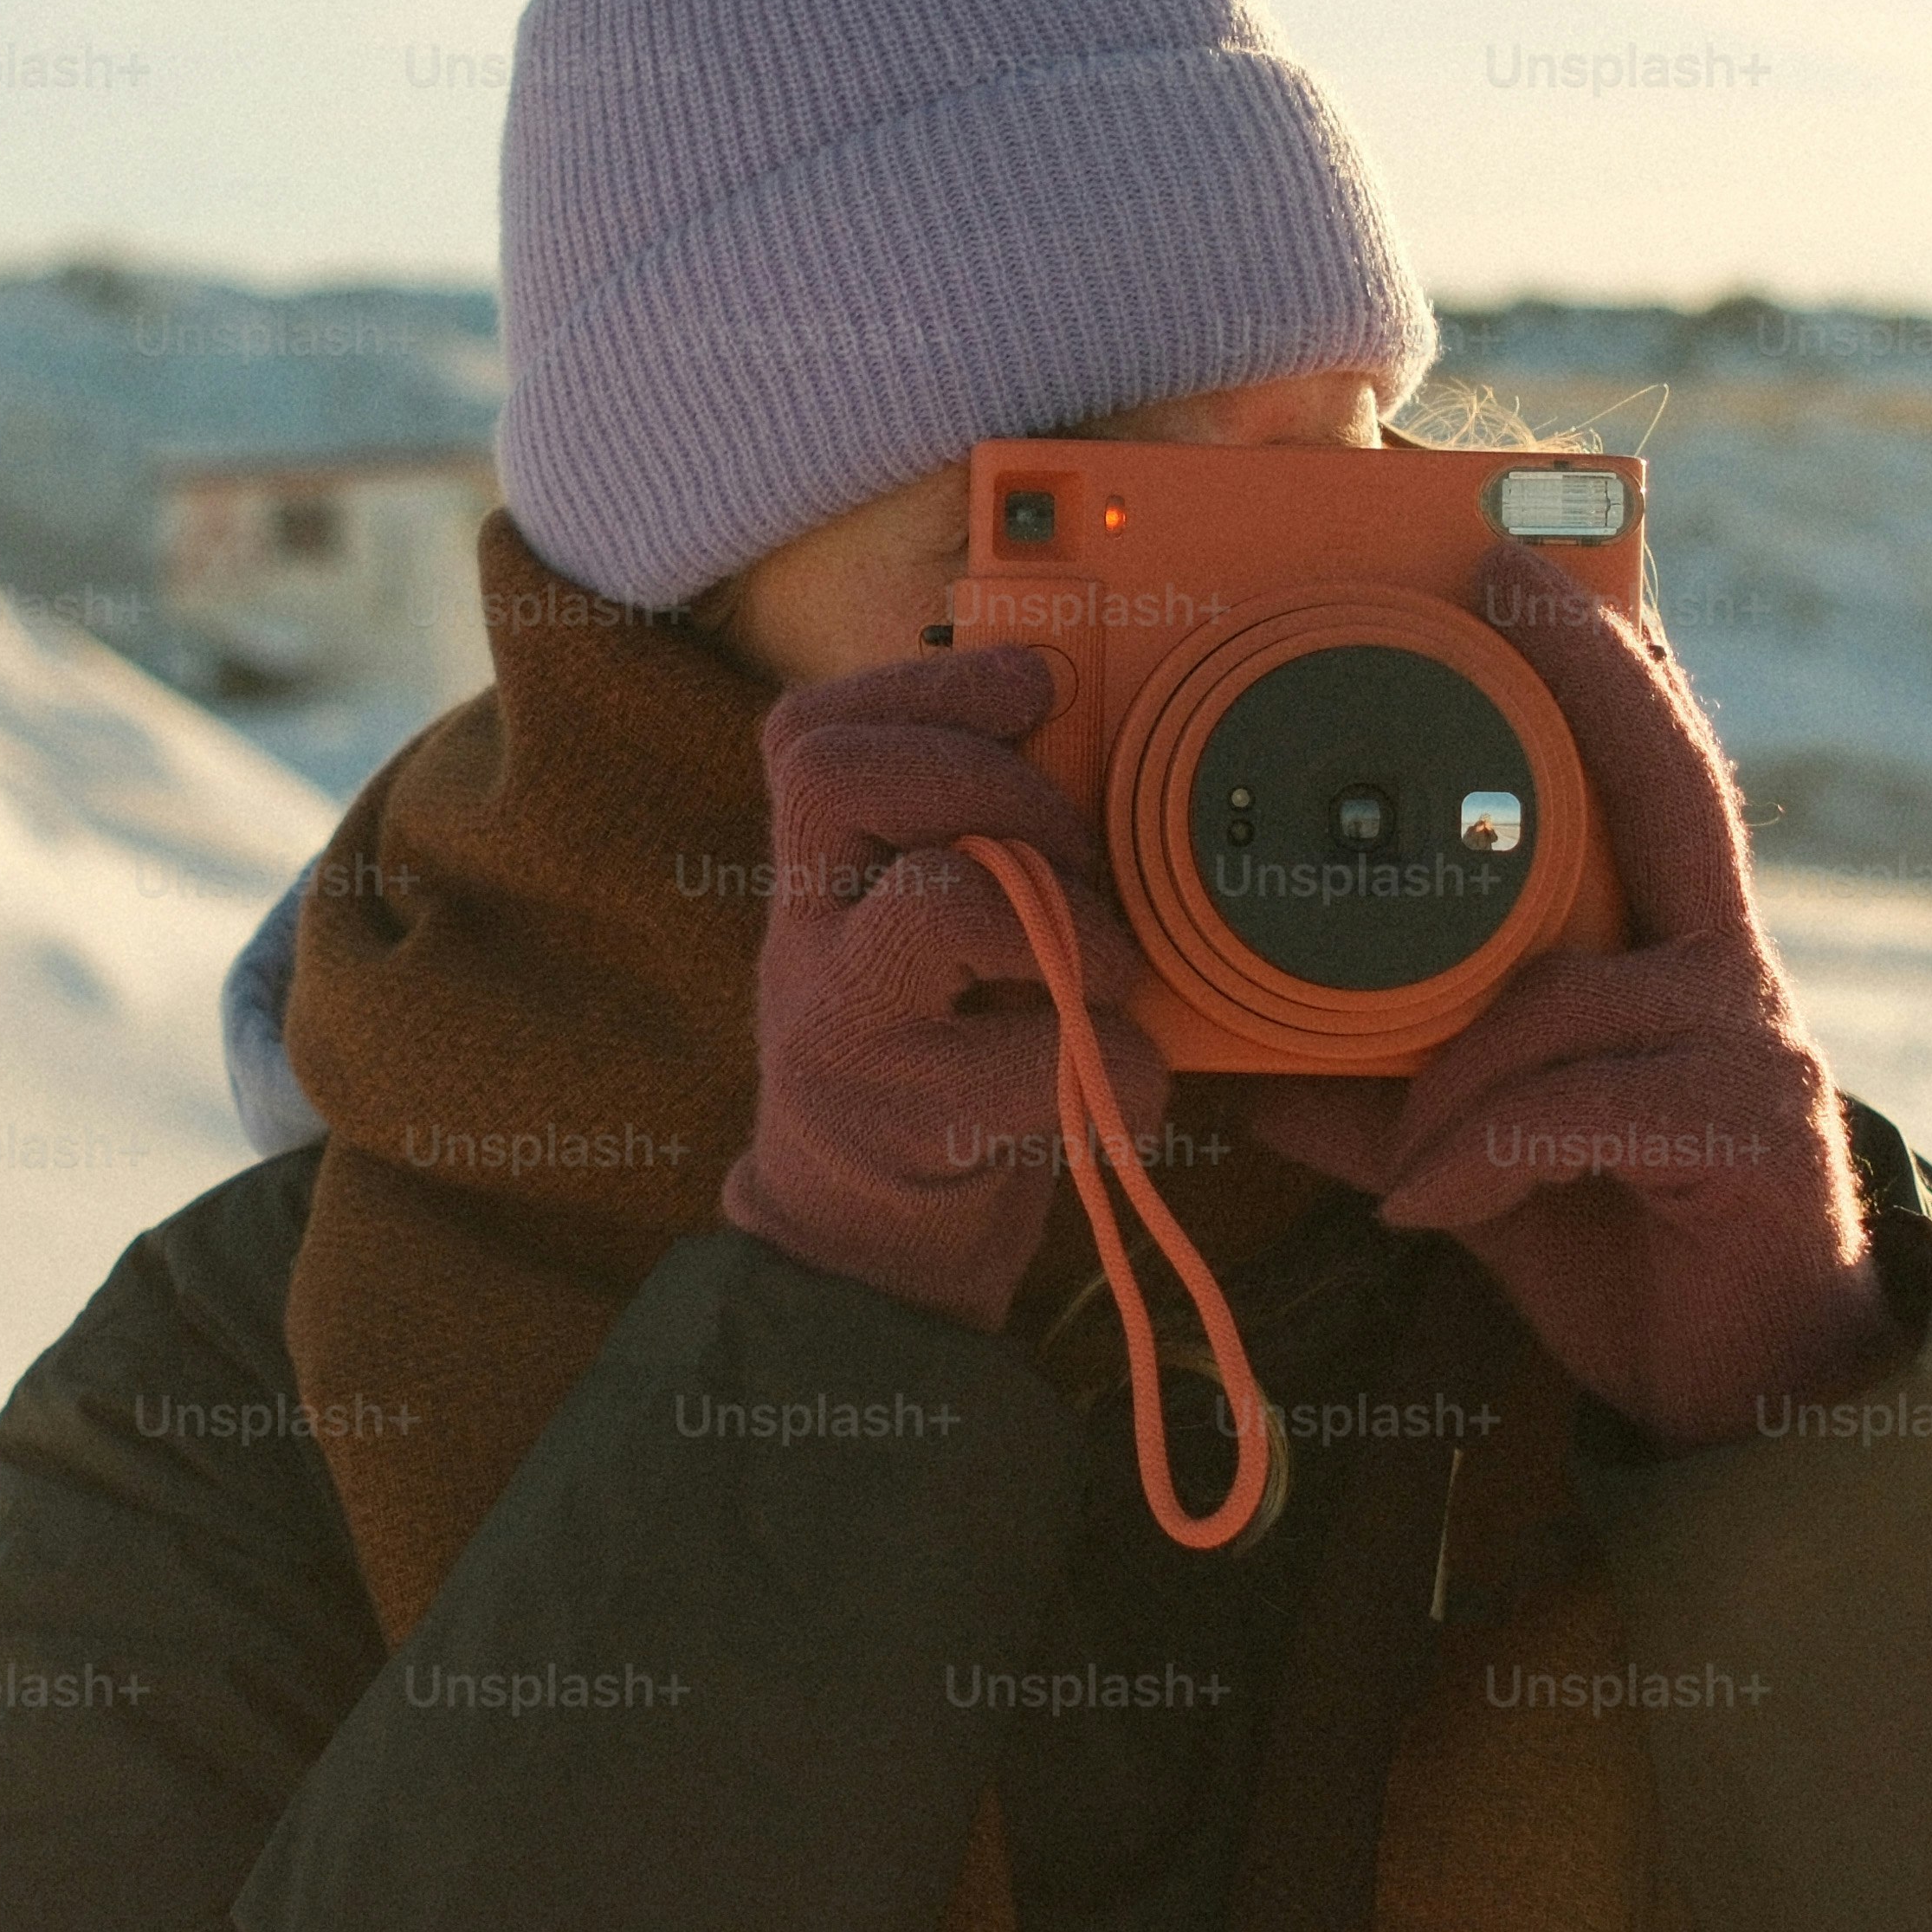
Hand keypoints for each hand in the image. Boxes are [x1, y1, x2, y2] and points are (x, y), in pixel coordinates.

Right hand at [716, 645, 1170, 1328]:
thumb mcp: (921, 934)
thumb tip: (1081, 720)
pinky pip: (1039, 1055)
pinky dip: (1122, 1061)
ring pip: (939, 901)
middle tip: (1078, 859)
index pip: (813, 735)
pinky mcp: (911, 1127)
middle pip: (845, 779)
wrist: (867, 1248)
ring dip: (1064, 922)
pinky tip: (1130, 1076)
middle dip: (1000, 787)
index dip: (925, 685)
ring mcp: (841, 1036)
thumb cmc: (934, 1058)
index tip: (1037, 684)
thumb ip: (967, 839)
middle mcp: (802, 943)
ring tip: (1102, 973)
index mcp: (812, 879)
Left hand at [1246, 547, 1883, 1442]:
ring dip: (1449, 1079)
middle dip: (1592, 674)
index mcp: (1669, 954)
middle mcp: (1727, 972)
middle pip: (1666, 786)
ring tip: (1401, 1164)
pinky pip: (1565, 1106)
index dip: (1604, 671)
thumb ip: (1386, 1099)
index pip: (1644, 780)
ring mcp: (1752, 1047)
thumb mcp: (1479, 1161)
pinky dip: (1473, 1154)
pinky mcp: (1753, 1134)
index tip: (1535, 570)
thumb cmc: (1622, 1249)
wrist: (1746, 1406)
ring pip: (1558, 998)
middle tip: (1504, 589)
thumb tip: (1251, 1070)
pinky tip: (1432, 1210)